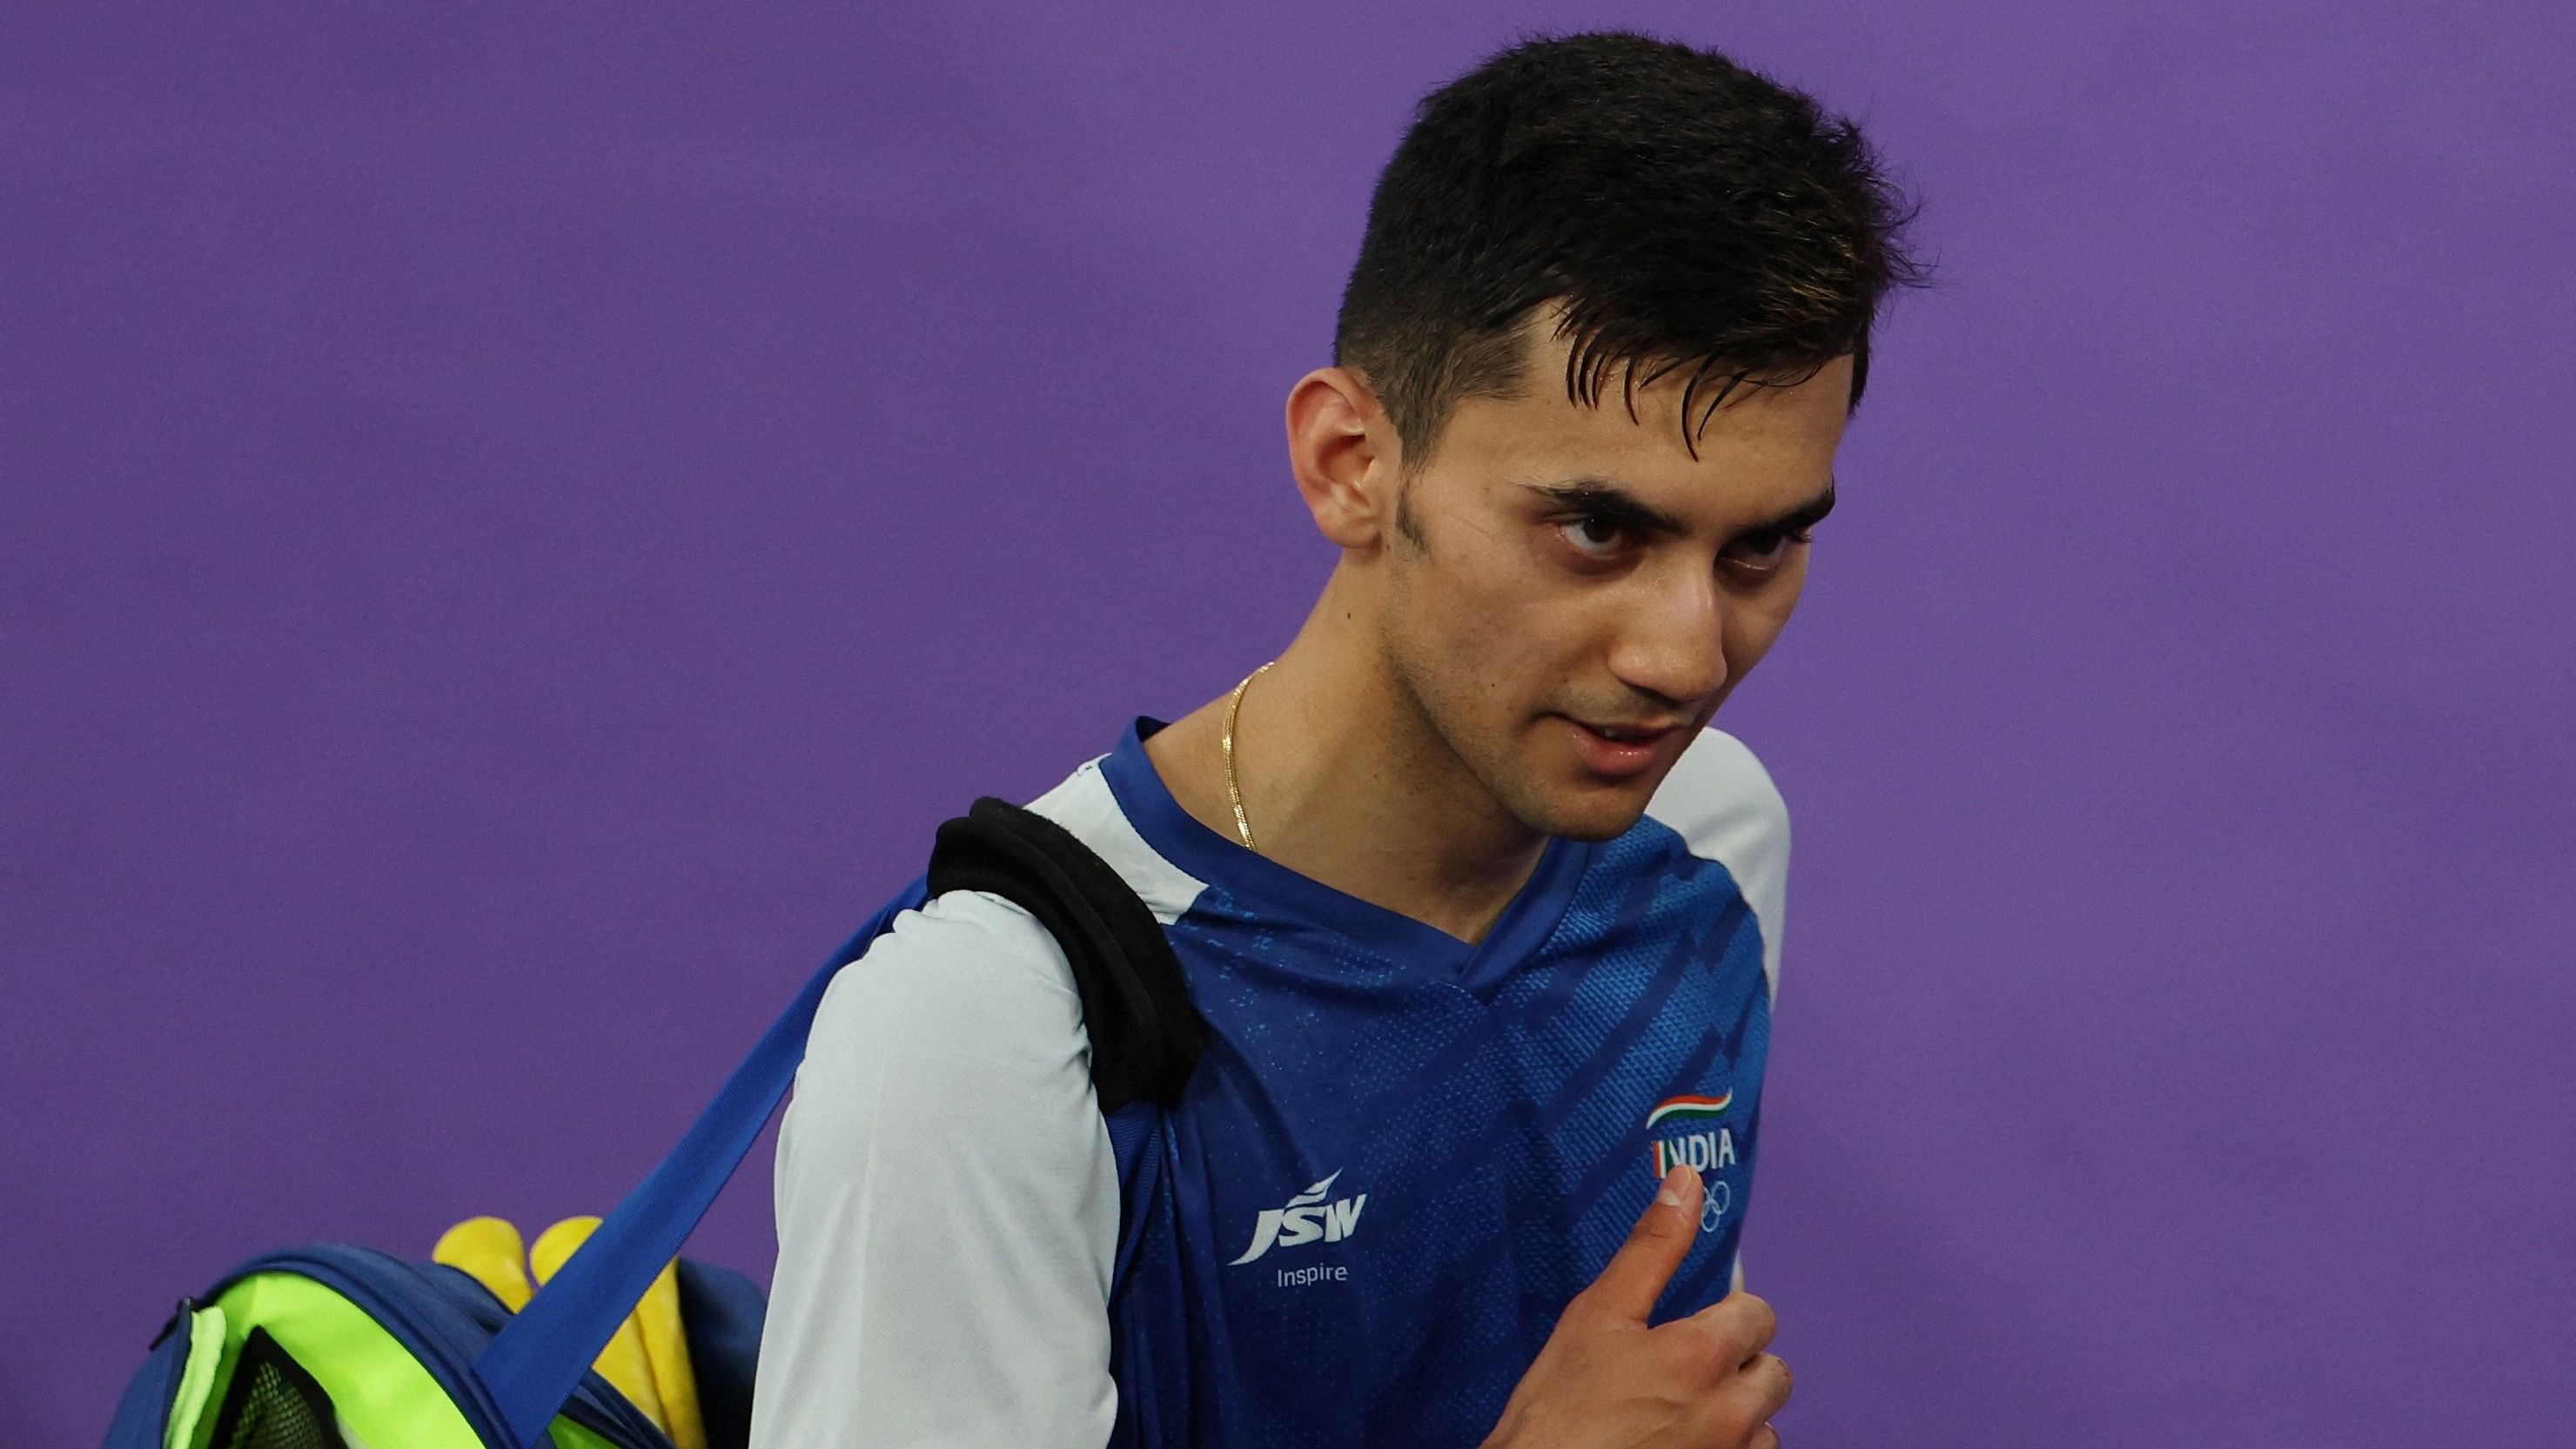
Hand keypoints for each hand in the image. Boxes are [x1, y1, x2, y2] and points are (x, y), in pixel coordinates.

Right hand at [1481, 1166, 1791, 1448]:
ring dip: (1738, 1414)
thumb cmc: (1560, 1406)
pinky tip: (1682, 1442)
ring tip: (1680, 1412)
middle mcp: (1732, 1412)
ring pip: (1766, 1424)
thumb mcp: (1598, 1313)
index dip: (1725, 1314)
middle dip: (1739, 1365)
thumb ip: (1652, 1247)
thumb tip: (1686, 1180)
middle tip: (1681, 1372)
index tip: (1690, 1327)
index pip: (1758, 1314)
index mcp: (1705, 1354)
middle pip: (1774, 1373)